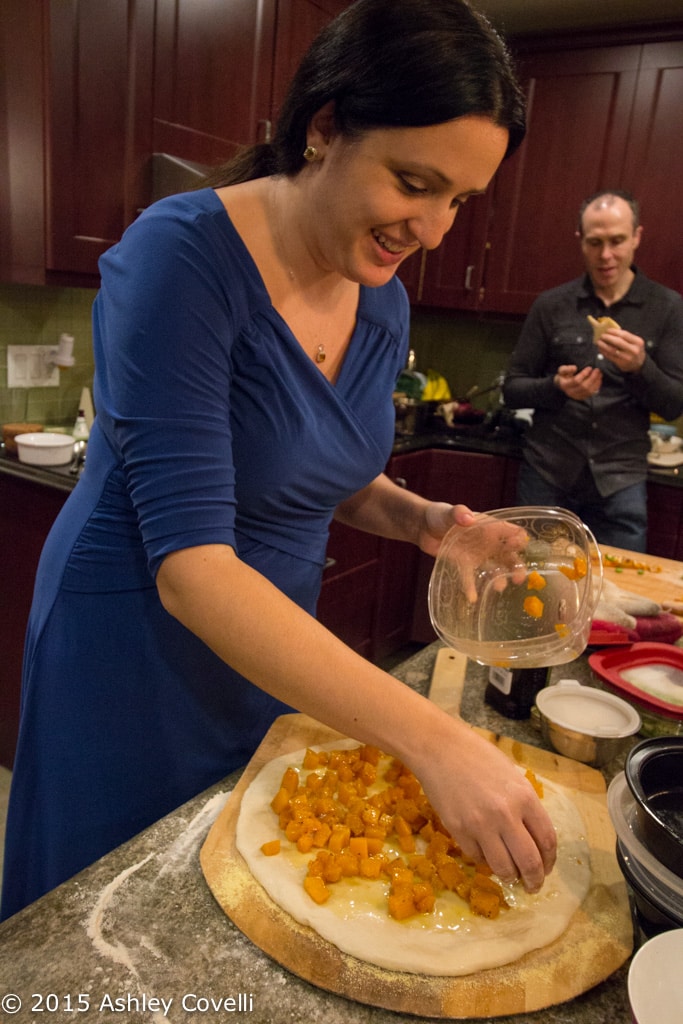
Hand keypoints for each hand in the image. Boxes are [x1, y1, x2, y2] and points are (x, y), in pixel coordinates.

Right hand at [417, 719, 556, 891]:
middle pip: (529, 862)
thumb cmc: (478, 756)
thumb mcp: (512, 776)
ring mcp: (480, 825)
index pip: (547, 841)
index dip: (550, 861)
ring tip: (510, 876)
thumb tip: (532, 837)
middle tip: (532, 886)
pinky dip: (484, 861)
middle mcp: (506, 815)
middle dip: (534, 880)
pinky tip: (485, 853)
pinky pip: (477, 858)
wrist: (439, 748)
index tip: (546, 868)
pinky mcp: (458, 831)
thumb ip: (524, 805)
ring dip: (509, 876)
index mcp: (524, 797)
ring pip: (503, 868)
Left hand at [421, 504, 527, 601]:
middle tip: (519, 578)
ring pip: (494, 568)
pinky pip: (470, 578)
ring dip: (499, 578)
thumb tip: (468, 518)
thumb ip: (458, 513)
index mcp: (489, 527)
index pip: (511, 532)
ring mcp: (477, 555)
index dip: (518, 539)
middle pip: (509, 555)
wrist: (423, 528)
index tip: (517, 547)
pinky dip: (471, 588)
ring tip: (500, 587)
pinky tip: (472, 598)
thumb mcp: (449, 512)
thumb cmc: (440, 515)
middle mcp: (488, 542)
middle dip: (516, 566)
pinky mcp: (464, 565)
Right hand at [554, 363, 602, 398]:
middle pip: (584, 386)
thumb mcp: (562, 370)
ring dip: (596, 382)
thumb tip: (574, 368)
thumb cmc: (563, 375)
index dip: (584, 374)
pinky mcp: (581, 397)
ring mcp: (576, 396)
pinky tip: (599, 380)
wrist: (562, 384)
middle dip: (592, 378)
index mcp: (565, 385)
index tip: (589, 367)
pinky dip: (596, 386)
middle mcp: (570, 392)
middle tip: (597, 370)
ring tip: (599, 374)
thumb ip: (566, 368)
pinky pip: (591, 393)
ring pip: (588, 391)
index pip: (576, 381)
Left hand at [596, 327, 645, 371]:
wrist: (639, 364)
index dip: (614, 332)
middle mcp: (634, 350)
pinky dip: (604, 352)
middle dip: (608, 338)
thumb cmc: (634, 350)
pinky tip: (601, 349)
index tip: (607, 330)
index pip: (624, 334)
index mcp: (638, 342)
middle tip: (602, 336)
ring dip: (604, 345)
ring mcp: (628, 358)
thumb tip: (610, 331)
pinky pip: (610, 356)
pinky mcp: (621, 364)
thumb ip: (626, 337)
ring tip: (599, 342)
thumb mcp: (635, 342)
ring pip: (613, 350)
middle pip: (618, 342)